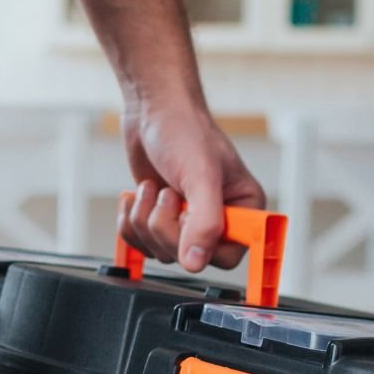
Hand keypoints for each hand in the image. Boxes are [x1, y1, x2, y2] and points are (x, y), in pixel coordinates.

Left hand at [117, 95, 266, 272]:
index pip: (228, 256)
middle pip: (188, 257)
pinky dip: (130, 221)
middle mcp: (218, 220)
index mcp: (244, 210)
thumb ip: (204, 222)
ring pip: (160, 251)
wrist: (152, 112)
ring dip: (144, 219)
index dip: (201, 243)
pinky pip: (139, 244)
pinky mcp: (160, 220)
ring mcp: (187, 222)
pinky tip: (136, 196)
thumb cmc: (185, 131)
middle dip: (165, 225)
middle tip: (168, 192)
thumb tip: (196, 262)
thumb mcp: (200, 175)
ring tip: (153, 187)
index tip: (187, 216)